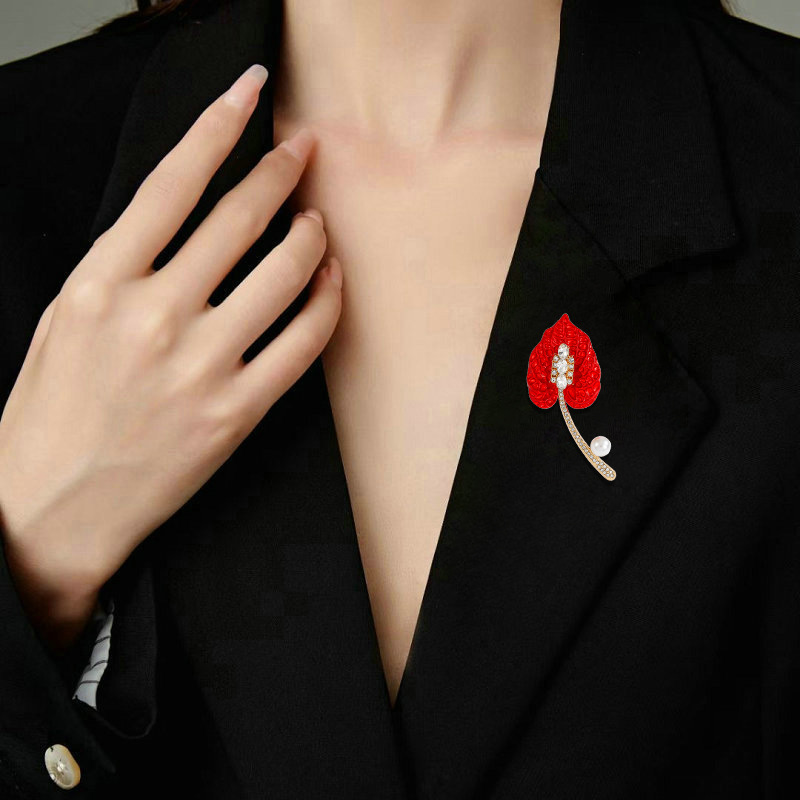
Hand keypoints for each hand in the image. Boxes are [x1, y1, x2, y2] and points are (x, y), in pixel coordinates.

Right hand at [0, 64, 341, 637]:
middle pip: (239, 218)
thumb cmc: (53, 414)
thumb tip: (185, 217)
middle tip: (302, 150)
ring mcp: (200, 366)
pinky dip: (327, 304)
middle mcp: (153, 316)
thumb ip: (125, 266)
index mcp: (100, 284)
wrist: (53, 509)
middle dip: (280, 172)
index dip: (218, 127)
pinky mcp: (236, 411)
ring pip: (284, 273)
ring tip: (318, 218)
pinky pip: (303, 343)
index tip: (249, 96)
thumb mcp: (67, 319)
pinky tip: (333, 282)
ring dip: (312, 234)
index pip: (172, 182)